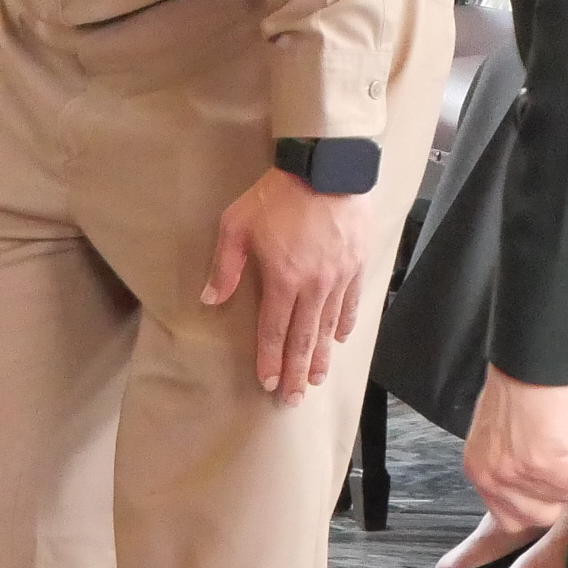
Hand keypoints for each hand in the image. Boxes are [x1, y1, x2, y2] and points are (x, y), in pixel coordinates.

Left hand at [201, 166, 378, 402]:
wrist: (326, 168)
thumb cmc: (276, 196)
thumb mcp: (237, 225)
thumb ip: (225, 266)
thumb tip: (210, 300)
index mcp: (284, 279)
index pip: (275, 331)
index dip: (270, 360)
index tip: (267, 383)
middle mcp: (314, 286)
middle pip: (304, 339)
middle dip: (296, 372)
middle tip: (293, 398)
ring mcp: (339, 277)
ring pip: (329, 326)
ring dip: (320, 355)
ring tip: (316, 379)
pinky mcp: (356, 265)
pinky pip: (351, 303)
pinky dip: (345, 324)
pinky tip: (339, 339)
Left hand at [464, 364, 567, 528]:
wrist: (534, 363)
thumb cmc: (520, 385)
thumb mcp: (498, 435)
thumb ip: (509, 465)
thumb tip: (534, 479)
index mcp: (479, 471)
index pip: (510, 519)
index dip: (537, 502)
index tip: (547, 481)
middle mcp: (494, 478)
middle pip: (540, 516)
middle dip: (557, 489)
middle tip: (558, 454)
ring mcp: (520, 474)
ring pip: (566, 495)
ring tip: (562, 433)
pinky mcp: (549, 465)